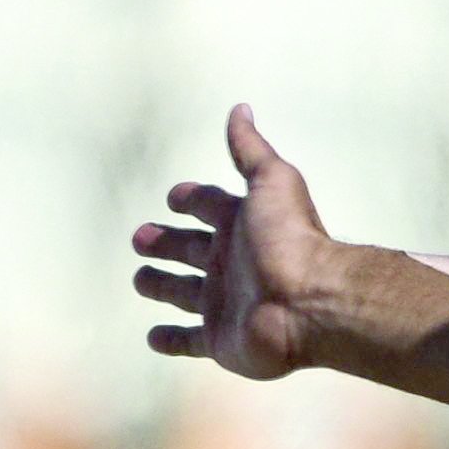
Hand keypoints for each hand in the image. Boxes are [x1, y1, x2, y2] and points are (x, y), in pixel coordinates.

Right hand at [132, 107, 340, 379]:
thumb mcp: (271, 182)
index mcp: (242, 226)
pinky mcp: (220, 340)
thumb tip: (240, 107)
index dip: (192, 199)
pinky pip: (189, 341)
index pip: (211, 207)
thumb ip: (250, 149)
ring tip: (140, 279)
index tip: (174, 197)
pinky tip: (153, 335)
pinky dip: (170, 339)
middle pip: (191, 250)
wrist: (309, 303)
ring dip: (162, 286)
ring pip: (184, 293)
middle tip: (139, 237)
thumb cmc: (290, 240)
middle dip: (166, 243)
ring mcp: (225, 304)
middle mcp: (233, 263)